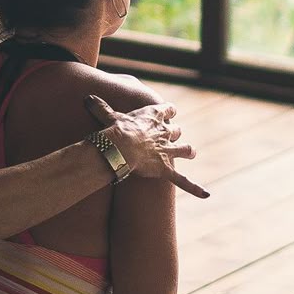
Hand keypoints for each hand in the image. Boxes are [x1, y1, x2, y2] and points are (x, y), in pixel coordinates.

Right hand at [85, 94, 208, 198]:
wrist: (120, 147)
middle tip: (171, 137)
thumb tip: (87, 98)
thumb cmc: (116, 130)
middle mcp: (165, 133)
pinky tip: (206, 195)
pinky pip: (183, 181)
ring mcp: (168, 152)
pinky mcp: (166, 170)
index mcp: (154, 117)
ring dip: (188, 151)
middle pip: (176, 131)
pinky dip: (195, 188)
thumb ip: (101, 108)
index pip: (168, 110)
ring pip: (185, 150)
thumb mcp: (108, 116)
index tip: (167, 112)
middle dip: (175, 134)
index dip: (168, 111)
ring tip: (190, 152)